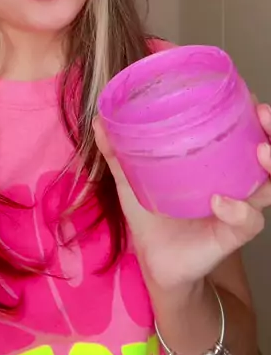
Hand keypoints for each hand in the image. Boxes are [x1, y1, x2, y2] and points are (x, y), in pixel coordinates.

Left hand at [94, 103, 270, 293]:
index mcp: (213, 162)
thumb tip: (99, 119)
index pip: (241, 131)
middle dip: (269, 131)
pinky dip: (239, 210)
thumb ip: (117, 152)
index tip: (248, 92)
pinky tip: (221, 202)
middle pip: (264, 151)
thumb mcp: (132, 180)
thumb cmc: (150, 217)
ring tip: (262, 151)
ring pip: (268, 183)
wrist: (154, 262)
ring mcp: (236, 207)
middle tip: (263, 113)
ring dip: (269, 164)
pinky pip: (248, 221)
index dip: (249, 112)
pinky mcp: (232, 234)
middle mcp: (232, 181)